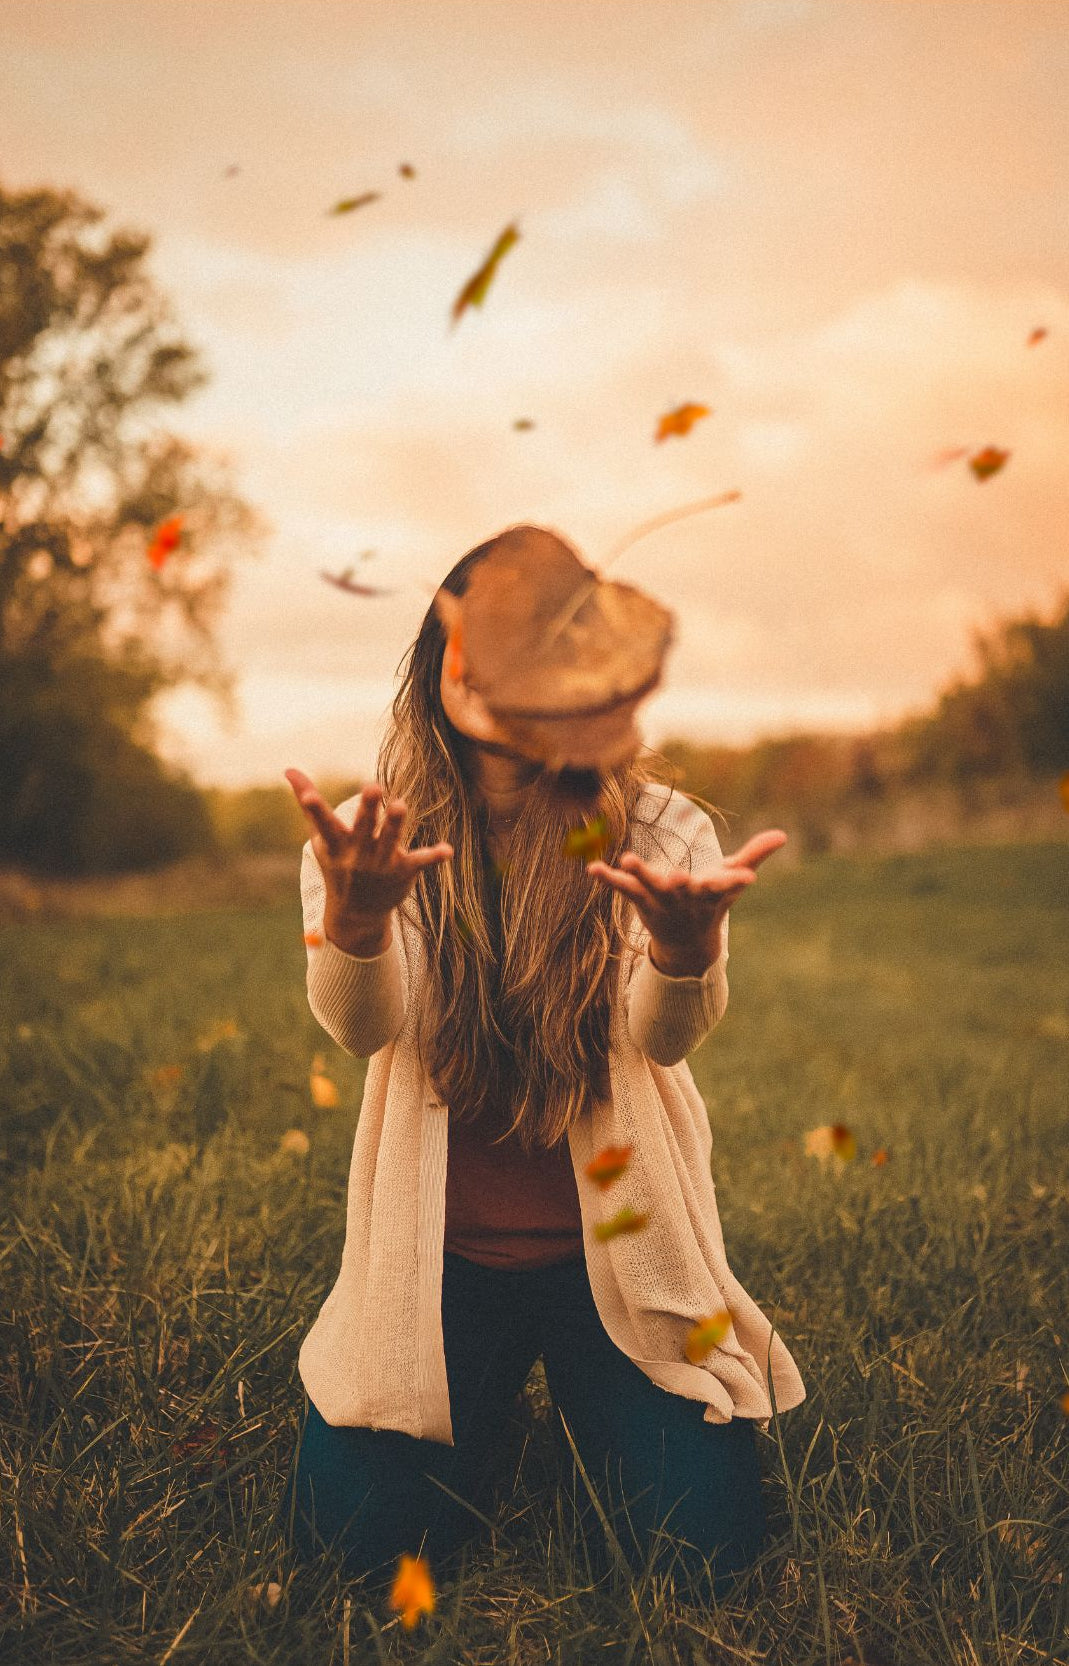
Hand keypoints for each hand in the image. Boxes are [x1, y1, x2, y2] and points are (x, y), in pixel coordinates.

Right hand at [285, 769, 452, 930]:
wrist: (356, 913)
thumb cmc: (338, 865)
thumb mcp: (321, 837)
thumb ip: (307, 801)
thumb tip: (288, 768)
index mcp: (336, 843)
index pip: (323, 823)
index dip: (314, 809)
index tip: (308, 796)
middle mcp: (358, 853)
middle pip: (363, 827)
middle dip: (368, 808)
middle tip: (373, 787)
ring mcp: (381, 864)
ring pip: (390, 840)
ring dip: (394, 823)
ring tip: (400, 805)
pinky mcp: (403, 871)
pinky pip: (420, 861)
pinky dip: (433, 856)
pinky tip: (448, 851)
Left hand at [586, 829, 787, 970]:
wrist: (688, 943)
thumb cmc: (712, 902)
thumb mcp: (733, 879)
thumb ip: (755, 855)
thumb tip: (784, 835)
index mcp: (710, 892)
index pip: (725, 886)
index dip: (734, 881)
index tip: (747, 879)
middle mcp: (685, 897)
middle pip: (681, 888)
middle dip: (678, 883)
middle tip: (676, 877)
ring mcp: (660, 900)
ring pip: (649, 887)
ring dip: (640, 874)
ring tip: (627, 858)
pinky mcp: (640, 900)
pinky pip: (623, 888)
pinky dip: (608, 879)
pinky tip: (592, 868)